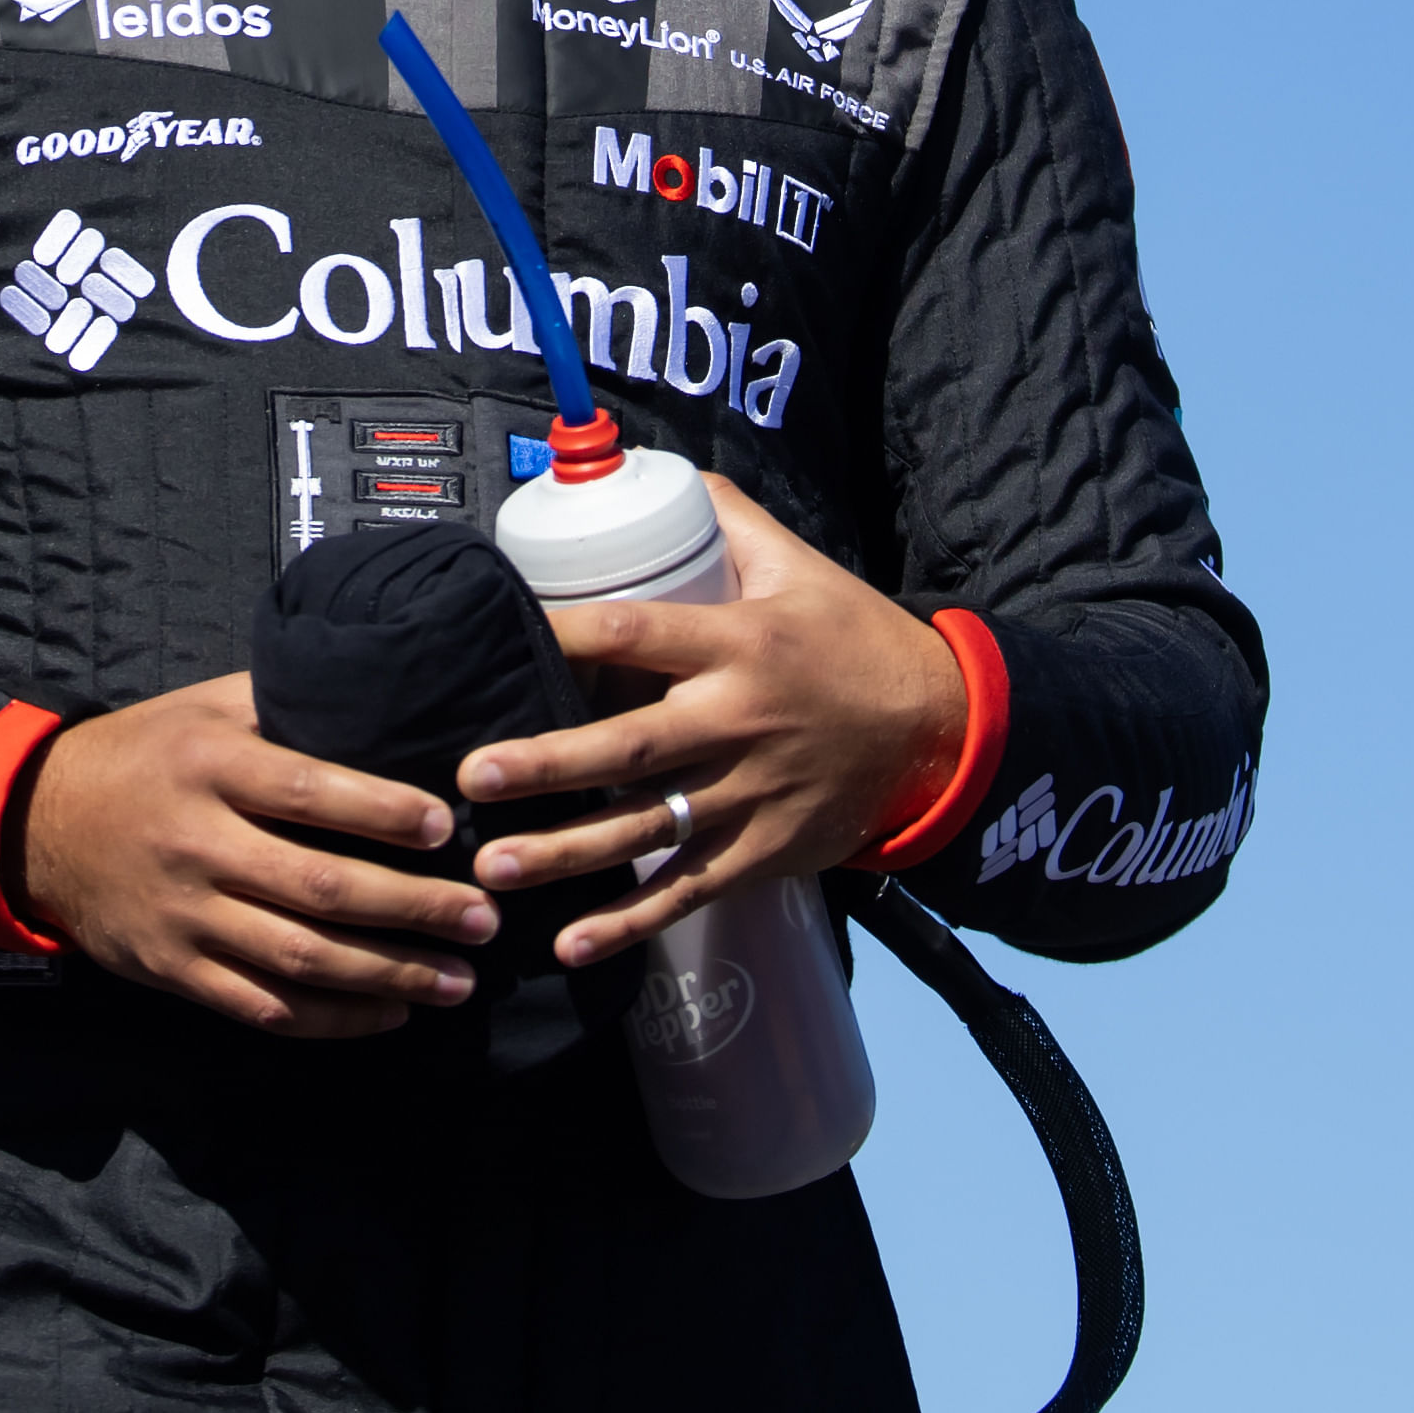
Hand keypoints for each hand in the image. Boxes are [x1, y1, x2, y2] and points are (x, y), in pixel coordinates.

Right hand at [10, 674, 496, 1037]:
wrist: (39, 824)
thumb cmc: (145, 755)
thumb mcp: (202, 708)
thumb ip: (282, 702)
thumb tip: (386, 693)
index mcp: (207, 766)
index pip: (305, 791)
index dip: (381, 811)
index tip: (447, 827)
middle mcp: (194, 843)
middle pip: (317, 887)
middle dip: (413, 908)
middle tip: (484, 918)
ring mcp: (182, 915)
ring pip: (298, 958)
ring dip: (390, 974)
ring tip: (459, 980)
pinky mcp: (173, 970)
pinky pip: (263, 1006)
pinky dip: (333, 1018)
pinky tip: (390, 1012)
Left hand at [456, 477, 963, 968]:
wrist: (940, 730)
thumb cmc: (852, 640)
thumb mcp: (798, 566)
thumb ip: (727, 517)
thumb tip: (652, 468)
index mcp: (737, 645)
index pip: (637, 635)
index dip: (567, 634)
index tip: (504, 636)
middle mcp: (737, 724)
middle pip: (629, 747)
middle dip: (548, 765)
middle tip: (472, 776)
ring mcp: (750, 796)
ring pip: (648, 829)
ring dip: (568, 855)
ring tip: (493, 868)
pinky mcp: (763, 852)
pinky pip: (688, 890)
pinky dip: (631, 922)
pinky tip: (571, 944)